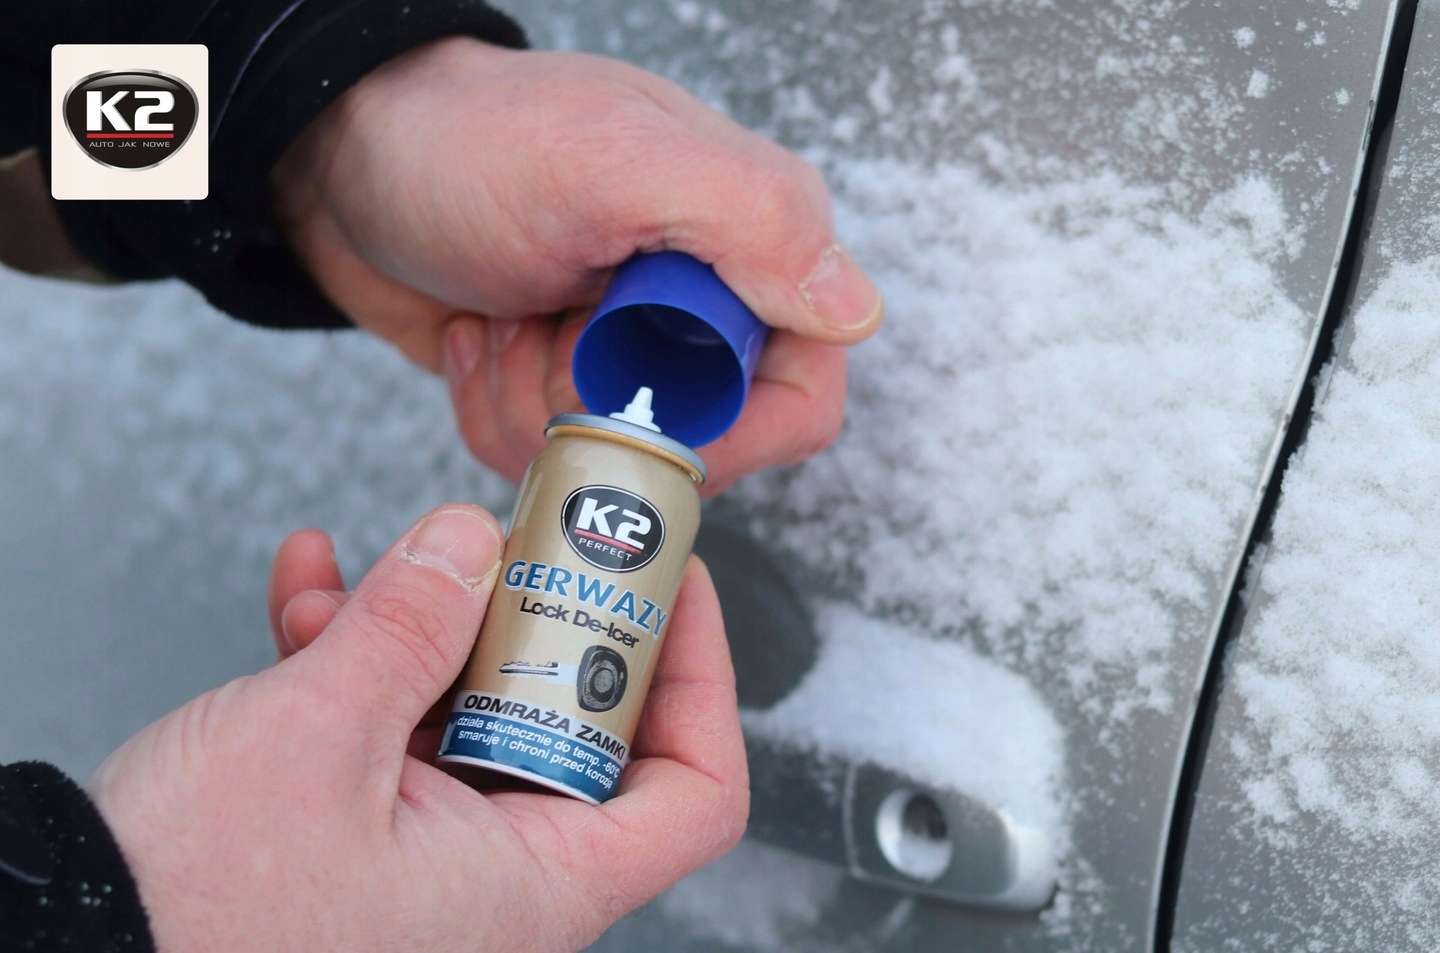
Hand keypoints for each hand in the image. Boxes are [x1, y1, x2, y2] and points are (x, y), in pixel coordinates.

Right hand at [89, 506, 747, 951]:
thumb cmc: (191, 913)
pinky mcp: (360, 832)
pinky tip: (315, 585)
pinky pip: (392, 727)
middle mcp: (500, 875)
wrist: (67, 948)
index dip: (700, 674)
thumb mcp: (316, 736)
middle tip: (518, 537)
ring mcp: (430, 854)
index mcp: (537, 881)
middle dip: (540, 617)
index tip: (672, 582)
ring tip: (378, 565)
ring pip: (474, 709)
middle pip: (580, 723)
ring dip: (432, 623)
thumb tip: (471, 540)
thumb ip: (411, 625)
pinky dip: (361, 653)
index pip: (693, 788)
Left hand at [272, 38, 882, 492]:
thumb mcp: (611, 159)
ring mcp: (628, 351)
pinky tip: (477, 335)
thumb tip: (851, 310)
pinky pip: (550, 460)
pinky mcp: (564, 384)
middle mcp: (701, 306)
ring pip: (616, 465)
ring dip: (534, 409)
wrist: (343, 158)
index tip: (640, 409)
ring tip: (501, 320)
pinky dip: (495, 412)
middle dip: (604, 415)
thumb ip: (751, 219)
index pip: (802, 396)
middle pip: (701, 446)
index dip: (728, 430)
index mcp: (749, 244)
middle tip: (544, 334)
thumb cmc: (466, 139)